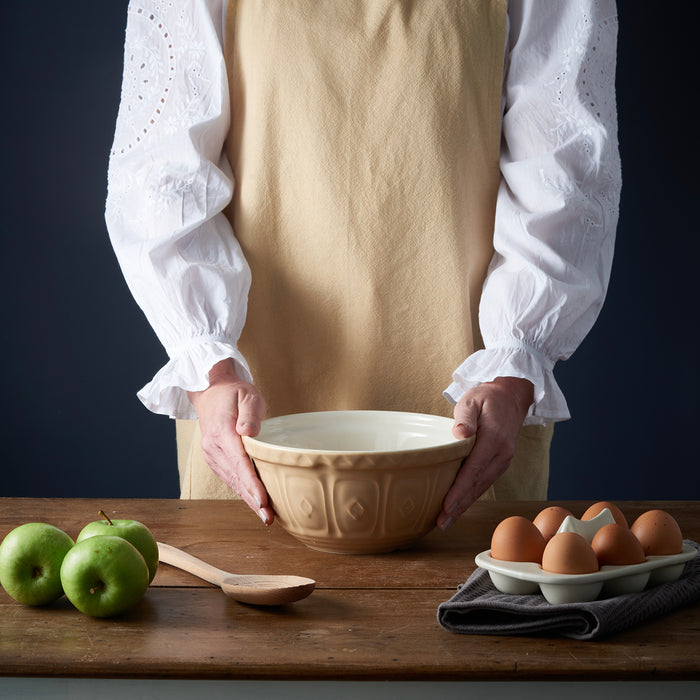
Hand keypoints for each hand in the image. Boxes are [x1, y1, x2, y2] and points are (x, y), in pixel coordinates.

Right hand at [187, 359, 273, 524]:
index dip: (251, 483)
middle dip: (253, 500)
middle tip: (269, 518)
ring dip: (248, 500)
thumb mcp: (247, 394)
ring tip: (266, 516)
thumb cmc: (234, 393)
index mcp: (222, 432)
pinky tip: (255, 502)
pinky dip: (242, 491)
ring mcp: (212, 455)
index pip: (239, 462)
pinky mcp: (215, 459)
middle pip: (236, 478)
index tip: (262, 500)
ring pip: (232, 482)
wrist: (211, 391)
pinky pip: (230, 478)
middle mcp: (213, 447)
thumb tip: (249, 432)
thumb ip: (250, 413)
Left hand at [437, 376, 533, 530]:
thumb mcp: (473, 400)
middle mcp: (501, 454)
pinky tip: (458, 506)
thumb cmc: (487, 398)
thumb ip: (465, 418)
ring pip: (481, 488)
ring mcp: (502, 460)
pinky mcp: (499, 463)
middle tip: (440, 523)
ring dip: (464, 506)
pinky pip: (484, 483)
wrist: (511, 398)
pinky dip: (471, 496)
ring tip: (446, 521)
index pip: (473, 470)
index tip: (446, 506)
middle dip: (459, 506)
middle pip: (477, 485)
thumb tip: (460, 434)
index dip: (459, 490)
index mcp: (494, 439)